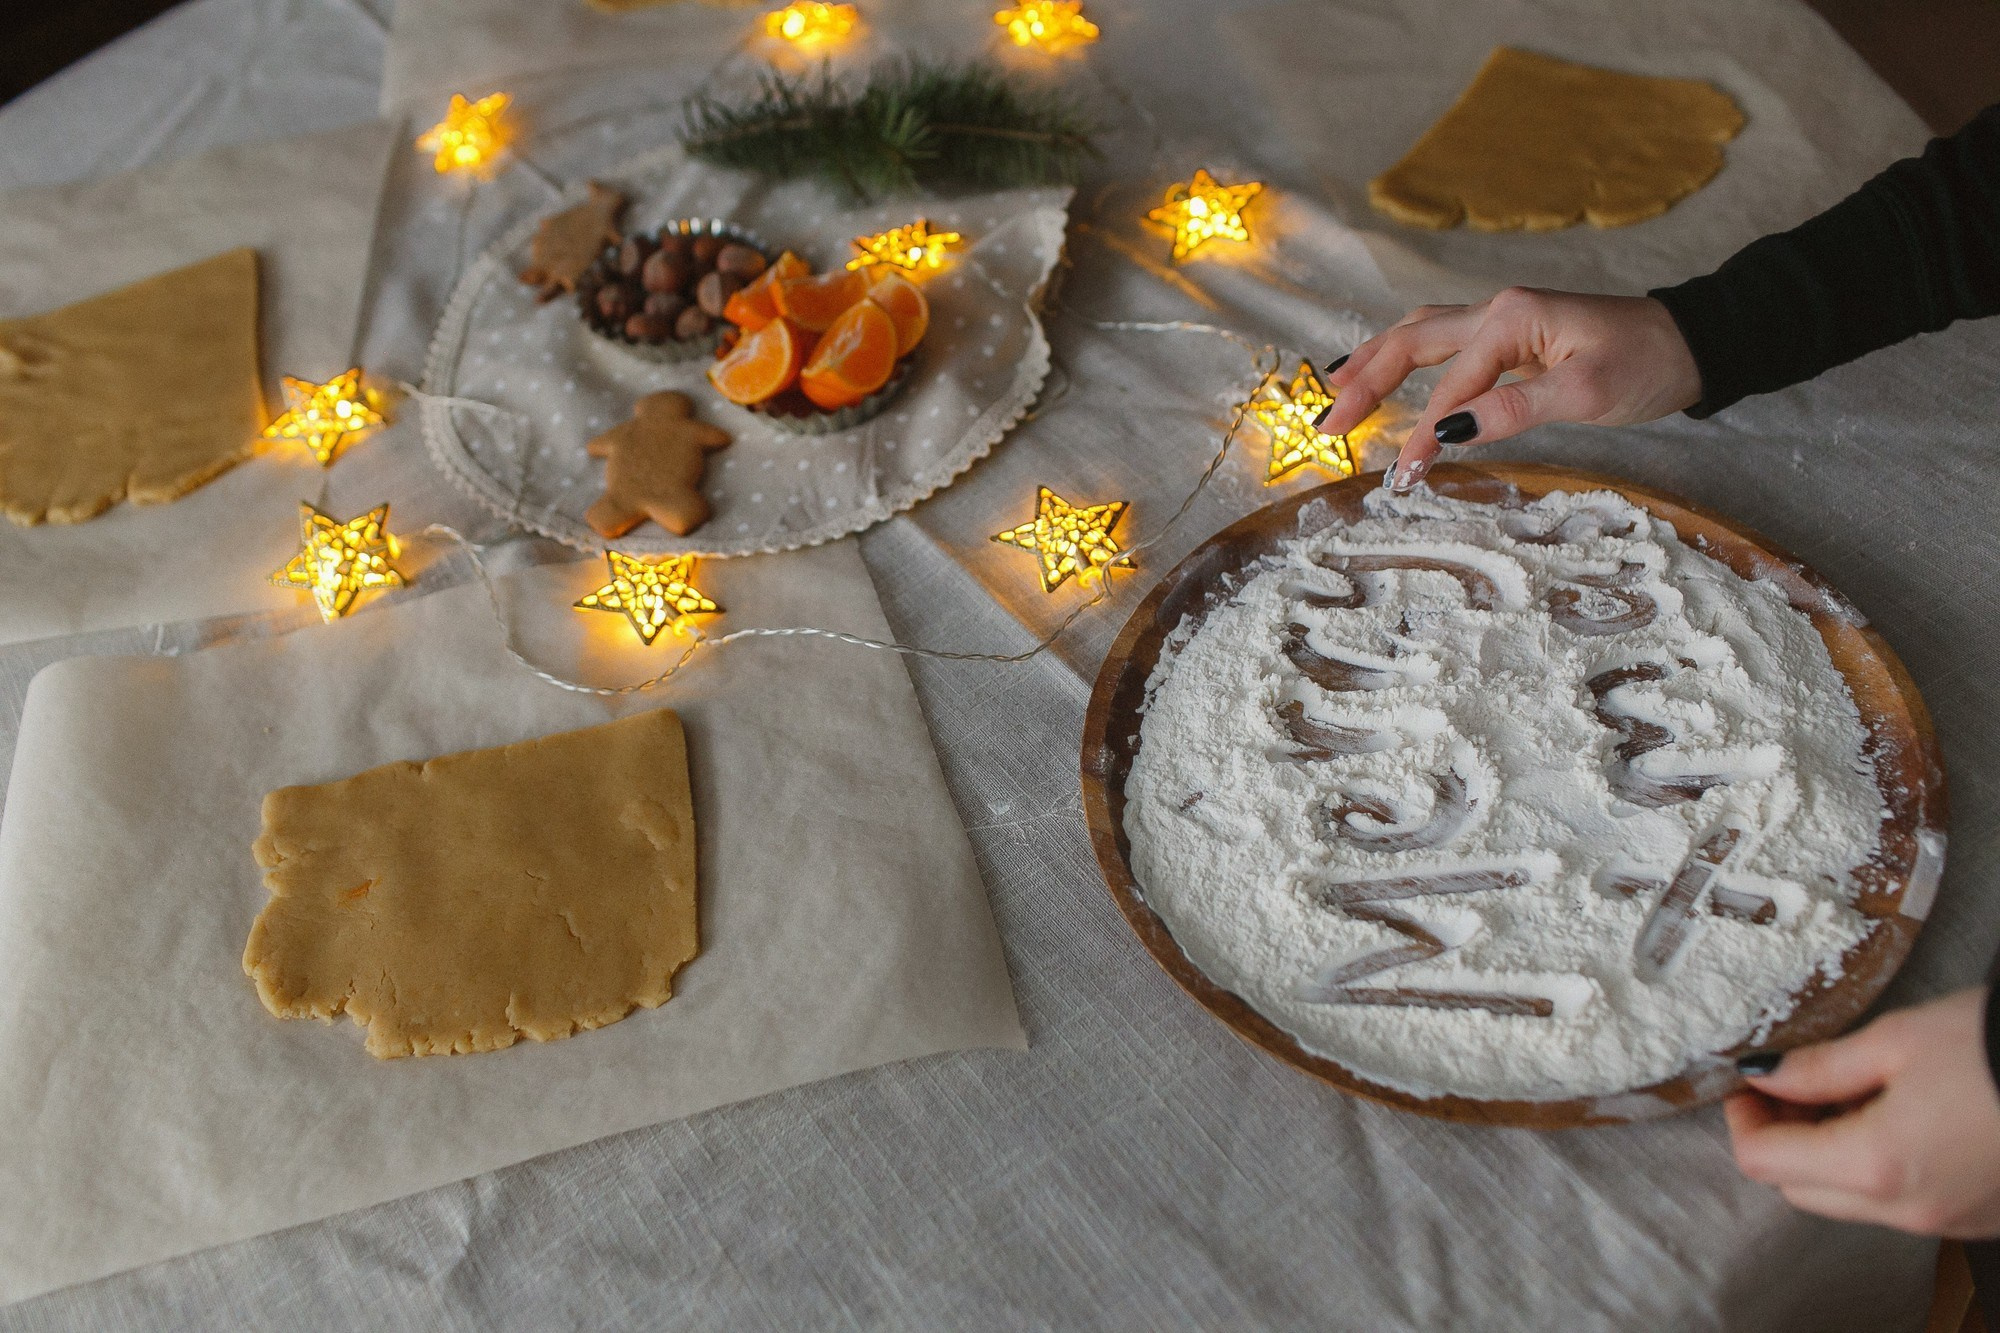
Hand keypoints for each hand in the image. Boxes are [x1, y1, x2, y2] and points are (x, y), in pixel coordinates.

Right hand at [1315, 288, 1702, 490]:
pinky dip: (1407, 359)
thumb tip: (1448, 432)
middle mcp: (1496, 311)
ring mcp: (1502, 320)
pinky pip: (1444, 345)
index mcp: (1510, 319)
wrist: (1693, 342)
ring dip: (1376, 362)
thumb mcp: (1585, 392)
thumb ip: (1512, 409)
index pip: (1449, 385)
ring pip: (1421, 335)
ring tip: (1337, 390)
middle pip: (1411, 342)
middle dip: (1365, 382)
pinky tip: (1388, 371)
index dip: (1421, 433)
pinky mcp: (1512, 337)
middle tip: (1328, 424)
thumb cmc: (1646, 363)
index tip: (1402, 478)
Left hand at [1725, 987, 1999, 1237]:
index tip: (1747, 1082)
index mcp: (1875, 1166)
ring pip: (1851, 1201)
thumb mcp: (1898, 1040)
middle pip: (1800, 1191)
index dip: (1742, 1119)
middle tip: (1792, 1084)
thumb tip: (1760, 1076)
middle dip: (1782, 1139)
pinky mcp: (1975, 1218)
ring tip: (1852, 1090)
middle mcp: (1907, 1211)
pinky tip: (1899, 1115)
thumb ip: (1818, 1067)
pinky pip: (1901, 1203)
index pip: (1764, 1163)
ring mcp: (1945, 1223)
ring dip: (1830, 1153)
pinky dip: (1879, 1166)